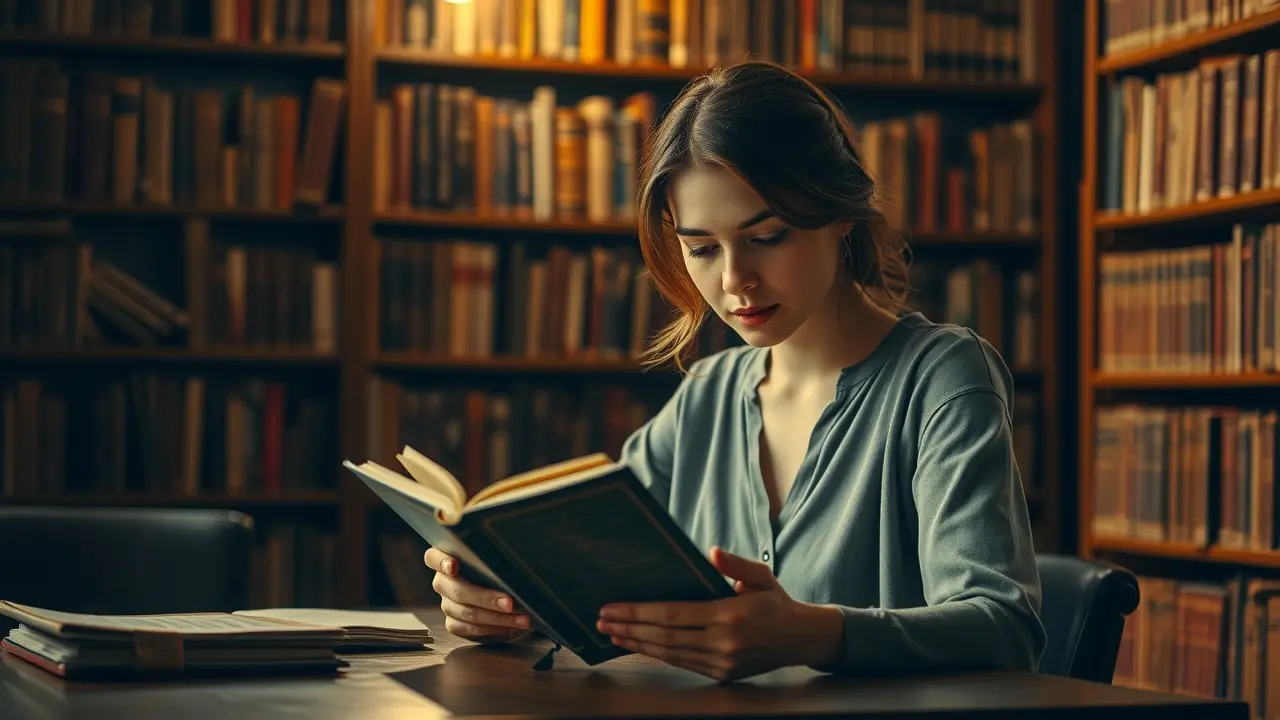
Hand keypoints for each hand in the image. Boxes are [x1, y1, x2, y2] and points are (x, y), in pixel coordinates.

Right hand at [424, 547, 531, 643]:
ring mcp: (446, 604)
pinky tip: (510, 627)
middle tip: (510, 603)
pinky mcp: (454, 623)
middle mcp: (443, 582)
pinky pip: (469, 629)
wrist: (505, 597)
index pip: (433, 557)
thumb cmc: (501, 571)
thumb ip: (497, 559)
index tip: (454, 566)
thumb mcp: (499, 561)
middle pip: (456, 590)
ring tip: (521, 619)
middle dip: (486, 598)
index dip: (441, 561)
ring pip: (466, 612)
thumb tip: (514, 563)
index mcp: (447, 560)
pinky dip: (492, 629)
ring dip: (497, 618)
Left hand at [595, 546, 843, 680]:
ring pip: (670, 654)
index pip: (673, 614)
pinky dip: (657, 654)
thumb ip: (735, 563)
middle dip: (629, 628)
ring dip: (637, 644)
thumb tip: (711, 552)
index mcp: (730, 615)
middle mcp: (724, 642)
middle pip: (665, 637)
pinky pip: (682, 663)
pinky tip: (639, 645)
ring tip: (612, 634)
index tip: (613, 607)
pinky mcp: (721, 673)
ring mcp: (722, 662)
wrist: (800, 638)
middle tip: (602, 620)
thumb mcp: (760, 574)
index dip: (639, 612)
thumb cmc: (775, 601)